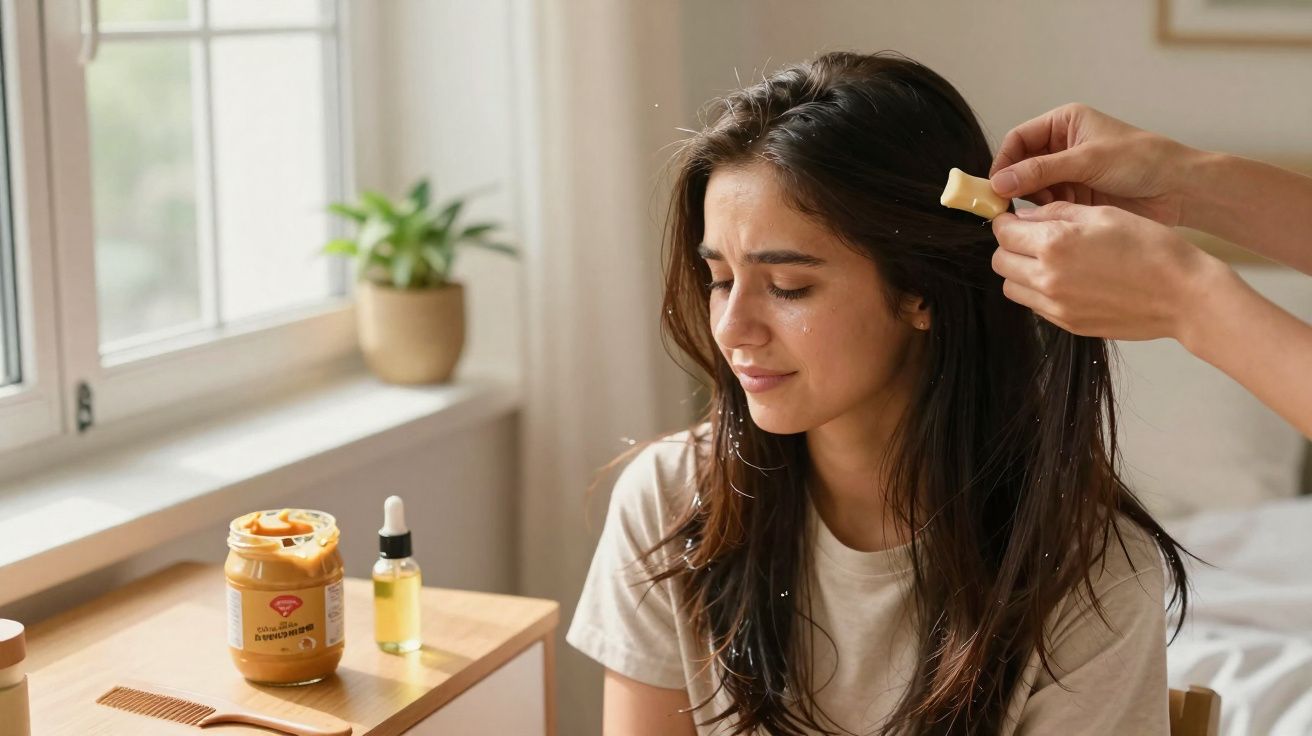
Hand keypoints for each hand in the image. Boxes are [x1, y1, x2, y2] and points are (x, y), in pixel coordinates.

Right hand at [989, 104, 1195, 227]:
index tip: (996, 187)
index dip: (1004, 162)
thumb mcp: (1087, 160)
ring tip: (1038, 214)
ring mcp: (1068, 172)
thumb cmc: (1141, 160)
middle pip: (1020, 164)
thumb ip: (1040, 171)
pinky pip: (1047, 204)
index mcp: (1064, 123)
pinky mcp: (1076, 195)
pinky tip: (1050, 221)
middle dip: (1014, 184)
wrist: (1178, 188)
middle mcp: (1062, 145)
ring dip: (1029, 201)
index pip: (1018, 139)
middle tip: (1006, 207)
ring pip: (1031, 187)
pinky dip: (1044, 213)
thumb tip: (998, 183)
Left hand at [990, 201, 1221, 341]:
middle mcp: (1048, 278)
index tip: (1016, 218)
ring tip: (1048, 259)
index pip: (1004, 232)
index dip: (1007, 221)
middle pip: (1000, 262)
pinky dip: (1038, 290)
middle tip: (1031, 237)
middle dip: (1010, 246)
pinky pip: (1034, 305)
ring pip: (1012, 287)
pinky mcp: (1068, 324)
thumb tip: (1027, 216)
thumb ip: (1058, 213)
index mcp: (1055, 244)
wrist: (1184, 295)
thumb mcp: (1103, 214)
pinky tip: (1065, 278)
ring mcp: (1056, 306)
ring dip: (1020, 271)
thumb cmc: (1151, 248)